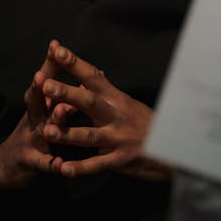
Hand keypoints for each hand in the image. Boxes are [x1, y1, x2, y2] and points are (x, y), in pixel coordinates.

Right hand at [0, 40, 65, 187]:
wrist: (8, 165)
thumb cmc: (34, 132)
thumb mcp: (44, 112)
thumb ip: (62, 96)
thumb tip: (83, 77)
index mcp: (40, 105)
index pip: (45, 80)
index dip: (50, 63)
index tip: (56, 45)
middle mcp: (34, 118)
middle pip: (36, 99)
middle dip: (40, 87)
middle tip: (43, 75)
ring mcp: (30, 139)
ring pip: (41, 129)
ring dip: (52, 121)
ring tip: (61, 112)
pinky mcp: (30, 162)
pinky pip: (42, 163)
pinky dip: (51, 163)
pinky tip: (60, 164)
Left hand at [40, 41, 173, 182]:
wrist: (173, 148)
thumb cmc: (146, 123)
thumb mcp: (128, 103)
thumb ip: (107, 91)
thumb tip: (94, 72)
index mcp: (116, 98)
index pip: (93, 77)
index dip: (75, 63)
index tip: (57, 50)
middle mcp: (116, 115)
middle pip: (89, 102)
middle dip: (68, 93)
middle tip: (46, 85)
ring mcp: (119, 138)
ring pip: (89, 135)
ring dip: (67, 134)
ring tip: (47, 131)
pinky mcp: (121, 160)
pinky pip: (98, 165)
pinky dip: (81, 168)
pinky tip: (63, 169)